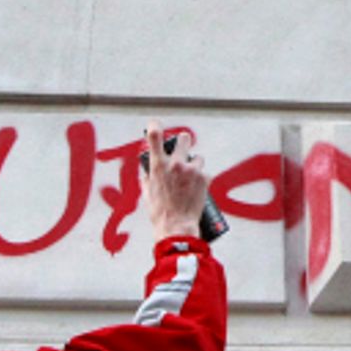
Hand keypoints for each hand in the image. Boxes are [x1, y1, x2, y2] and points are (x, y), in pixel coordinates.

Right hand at [142, 120, 207, 242]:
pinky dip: (200, 179)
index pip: (155, 137)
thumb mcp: (147, 193)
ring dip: (194, 165)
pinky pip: (203, 172)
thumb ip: (147, 177)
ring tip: (190, 180)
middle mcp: (176, 164)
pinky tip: (195, 191)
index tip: (154, 124)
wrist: (176, 226)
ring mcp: (191, 170)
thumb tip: (147, 169)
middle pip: (185, 138)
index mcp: (158, 167)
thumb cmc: (160, 212)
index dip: (154, 126)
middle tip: (183, 149)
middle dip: (184, 142)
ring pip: (197, 157)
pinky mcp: (204, 178)